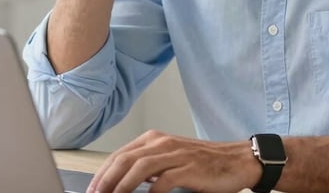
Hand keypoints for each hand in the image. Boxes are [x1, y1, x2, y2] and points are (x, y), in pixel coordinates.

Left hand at [87, 130, 260, 192]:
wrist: (237, 161)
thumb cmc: (203, 164)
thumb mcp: (171, 159)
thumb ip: (149, 168)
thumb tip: (122, 183)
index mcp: (154, 140)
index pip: (119, 155)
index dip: (102, 174)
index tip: (92, 191)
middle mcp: (162, 143)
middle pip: (124, 160)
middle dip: (105, 181)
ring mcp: (176, 154)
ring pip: (139, 168)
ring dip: (121, 186)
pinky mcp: (189, 168)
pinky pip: (164, 181)